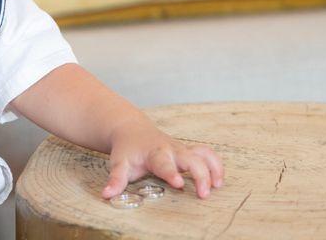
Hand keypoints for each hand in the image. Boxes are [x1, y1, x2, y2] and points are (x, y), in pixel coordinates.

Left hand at [102, 116, 223, 199]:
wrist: (131, 130)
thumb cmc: (127, 149)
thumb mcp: (119, 163)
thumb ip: (116, 180)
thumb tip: (107, 194)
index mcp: (154, 154)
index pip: (165, 165)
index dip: (172, 173)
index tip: (179, 183)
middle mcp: (171, 150)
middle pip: (191, 159)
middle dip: (200, 175)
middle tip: (203, 194)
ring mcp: (181, 149)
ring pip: (203, 153)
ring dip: (213, 168)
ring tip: (218, 186)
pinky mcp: (187, 150)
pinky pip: (206, 153)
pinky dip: (215, 164)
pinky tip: (218, 181)